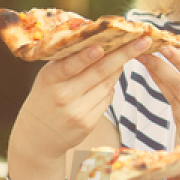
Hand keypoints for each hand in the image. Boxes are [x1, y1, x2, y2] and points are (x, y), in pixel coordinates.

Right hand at [11, 37, 153, 164]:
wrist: (36, 137)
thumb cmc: (44, 99)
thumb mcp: (47, 79)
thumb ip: (67, 63)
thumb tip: (99, 42)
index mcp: (49, 79)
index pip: (71, 65)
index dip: (87, 56)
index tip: (103, 45)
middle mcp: (63, 96)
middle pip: (99, 72)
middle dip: (123, 55)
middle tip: (143, 41)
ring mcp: (77, 112)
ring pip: (107, 84)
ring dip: (118, 69)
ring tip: (128, 54)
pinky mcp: (88, 123)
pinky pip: (107, 99)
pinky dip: (109, 88)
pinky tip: (104, 83)